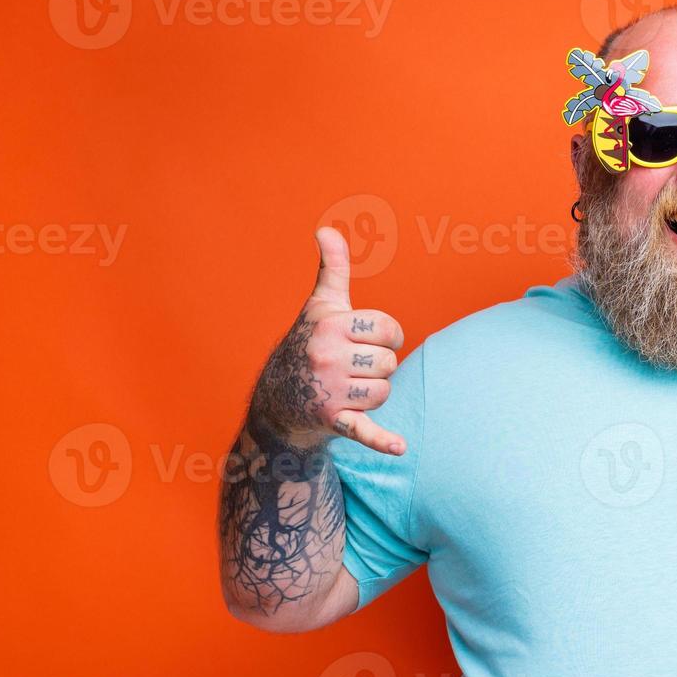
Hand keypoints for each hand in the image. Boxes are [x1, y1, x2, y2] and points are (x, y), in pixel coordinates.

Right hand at [253, 226, 406, 454]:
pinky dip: (381, 440)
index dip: (386, 337)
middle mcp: (326, 356)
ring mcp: (328, 390)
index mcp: (329, 325)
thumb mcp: (320, 307)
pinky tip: (399, 447)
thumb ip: (332, 269)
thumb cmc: (308, 346)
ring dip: (374, 394)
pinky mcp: (333, 422)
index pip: (390, 330)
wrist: (276, 403)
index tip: (365, 342)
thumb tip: (325, 229)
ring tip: (349, 389)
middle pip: (389, 363)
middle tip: (351, 369)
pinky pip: (364, 430)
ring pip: (385, 391)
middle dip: (377, 367)